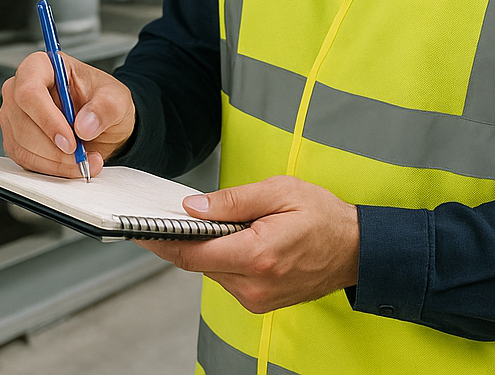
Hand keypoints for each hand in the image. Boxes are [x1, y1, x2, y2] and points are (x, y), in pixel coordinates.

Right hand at [0, 51, 135, 177]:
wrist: (101, 121)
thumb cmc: (101, 100)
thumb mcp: (115, 98)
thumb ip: (104, 107)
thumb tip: (85, 125)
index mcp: (41, 66)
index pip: (30, 91)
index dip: (47, 119)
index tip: (70, 141)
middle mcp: (20, 89)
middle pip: (23, 123)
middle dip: (55, 148)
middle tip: (82, 156)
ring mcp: (14, 115)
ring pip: (22, 146)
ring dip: (55, 162)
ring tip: (83, 160)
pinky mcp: (15, 139)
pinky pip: (25, 160)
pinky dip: (50, 169)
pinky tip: (70, 165)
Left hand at [139, 176, 358, 313]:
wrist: (356, 251)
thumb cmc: (324, 217)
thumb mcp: (279, 192)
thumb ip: (233, 201)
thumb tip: (193, 207)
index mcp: (257, 255)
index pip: (192, 253)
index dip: (161, 241)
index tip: (138, 229)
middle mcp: (254, 284)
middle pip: (198, 263)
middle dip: (187, 238)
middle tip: (181, 213)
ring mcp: (257, 298)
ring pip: (211, 271)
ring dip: (209, 248)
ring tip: (228, 224)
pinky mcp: (259, 302)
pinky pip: (227, 278)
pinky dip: (224, 259)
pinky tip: (239, 241)